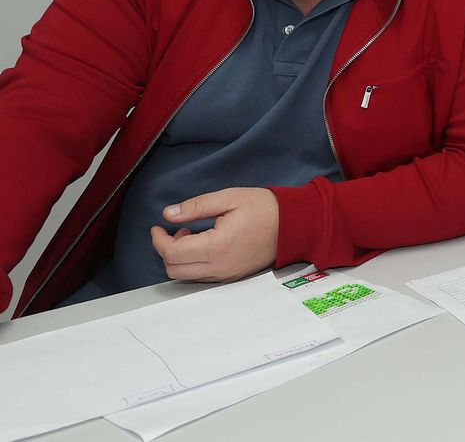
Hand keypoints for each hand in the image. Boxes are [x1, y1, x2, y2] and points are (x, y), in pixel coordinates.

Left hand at [149, 187, 279, 282]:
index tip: (158, 227)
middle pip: (174, 270)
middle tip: (177, 230)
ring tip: (191, 235)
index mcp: (216, 247)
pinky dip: (193, 264)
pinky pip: (201, 277)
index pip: (172, 253)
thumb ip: (195, 207)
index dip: (158, 240)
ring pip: (186, 276)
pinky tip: (204, 245)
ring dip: (179, 258)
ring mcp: (226, 275)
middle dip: (166, 250)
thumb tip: (168, 214)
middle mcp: (219, 267)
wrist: (295, 224)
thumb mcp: (228, 197)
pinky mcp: (232, 277)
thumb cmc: (265, 208)